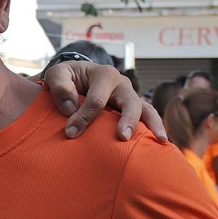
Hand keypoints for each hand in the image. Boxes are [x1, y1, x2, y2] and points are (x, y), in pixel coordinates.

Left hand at [45, 63, 165, 141]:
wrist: (75, 78)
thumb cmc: (66, 79)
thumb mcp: (56, 75)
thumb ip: (60, 87)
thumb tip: (70, 108)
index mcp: (104, 75)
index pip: (97, 99)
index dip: (84, 117)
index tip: (70, 133)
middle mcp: (121, 84)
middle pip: (130, 102)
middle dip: (127, 120)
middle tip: (122, 137)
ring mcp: (129, 97)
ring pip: (146, 109)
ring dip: (152, 124)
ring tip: (160, 140)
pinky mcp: (132, 109)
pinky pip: (146, 117)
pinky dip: (154, 128)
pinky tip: (160, 144)